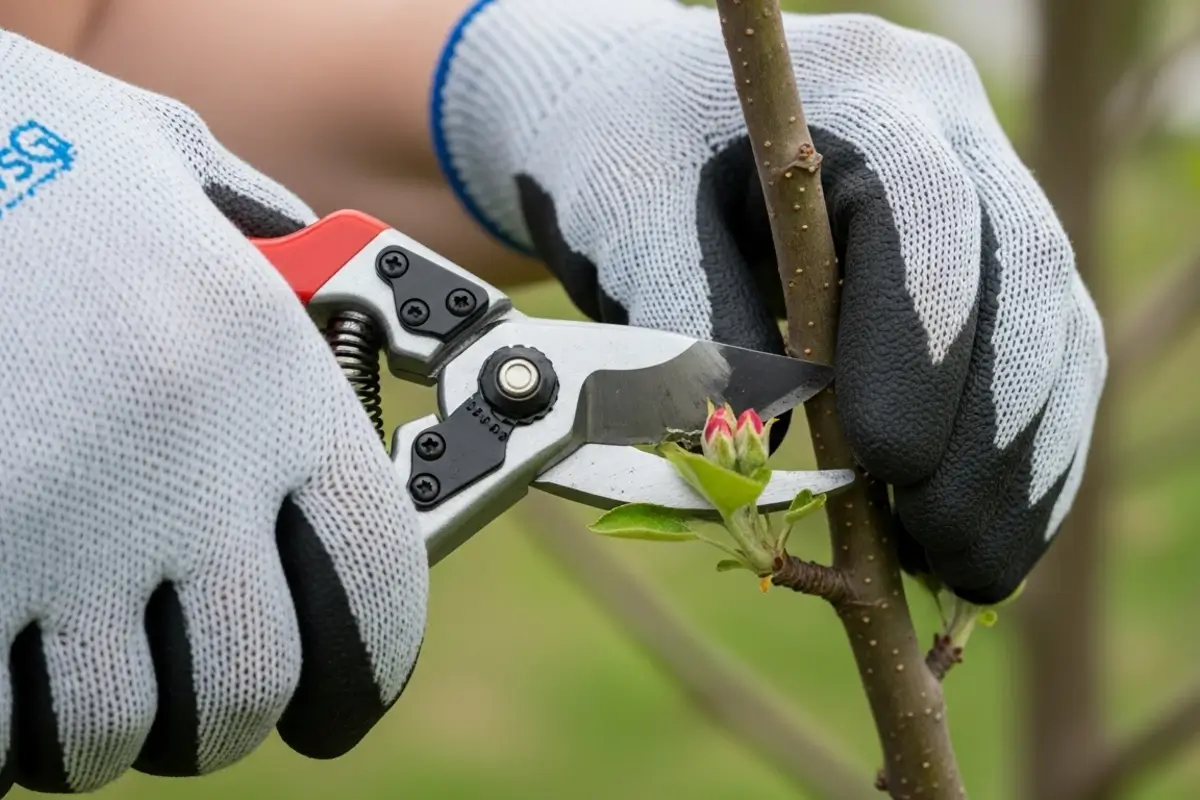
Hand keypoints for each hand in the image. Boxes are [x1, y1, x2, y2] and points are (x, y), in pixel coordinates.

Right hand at [0, 33, 425, 792]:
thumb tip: (345, 300)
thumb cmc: (29, 152)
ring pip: (112, 728)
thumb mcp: (182, 182)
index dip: (371, 665)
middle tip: (207, 679)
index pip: (378, 583)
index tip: (347, 692)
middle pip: (250, 687)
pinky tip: (11, 646)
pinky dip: (11, 720)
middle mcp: (176, 461)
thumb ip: (280, 264)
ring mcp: (49, 526)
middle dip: (233, 707)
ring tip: (92, 655)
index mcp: (265, 370)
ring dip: (111, 720)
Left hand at [432, 0, 1106, 603]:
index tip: (891, 467)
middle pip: (1023, 278)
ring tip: (970, 568)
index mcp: (864, 93)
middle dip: (991, 430)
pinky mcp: (985, 263)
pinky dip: (1022, 457)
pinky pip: (1044, 360)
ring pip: (1053, 329)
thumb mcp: (630, 217)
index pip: (928, 217)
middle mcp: (949, 133)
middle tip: (945, 550)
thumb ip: (690, 321)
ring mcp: (982, 193)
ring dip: (1022, 464)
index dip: (921, 348)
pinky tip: (986, 535)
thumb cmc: (630, 156)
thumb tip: (754, 450)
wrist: (650, 126)